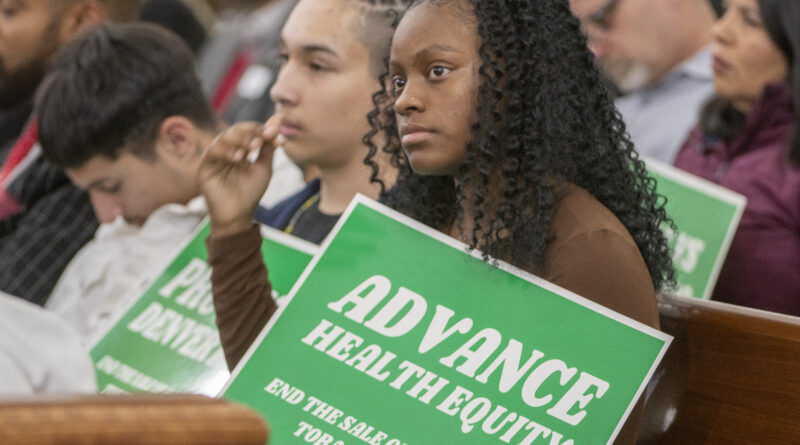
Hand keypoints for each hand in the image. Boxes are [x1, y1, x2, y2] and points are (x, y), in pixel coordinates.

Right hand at [199, 116, 281, 236]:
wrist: (239, 215)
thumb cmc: (251, 192)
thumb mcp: (264, 166)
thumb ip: (269, 146)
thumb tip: (278, 120)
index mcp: (240, 148)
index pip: (249, 131)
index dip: (263, 130)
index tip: (278, 136)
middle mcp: (226, 150)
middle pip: (236, 131)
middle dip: (251, 132)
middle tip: (263, 139)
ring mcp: (214, 157)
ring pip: (224, 138)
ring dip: (239, 140)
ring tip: (253, 147)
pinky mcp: (204, 167)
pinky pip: (212, 152)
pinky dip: (225, 151)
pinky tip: (238, 157)